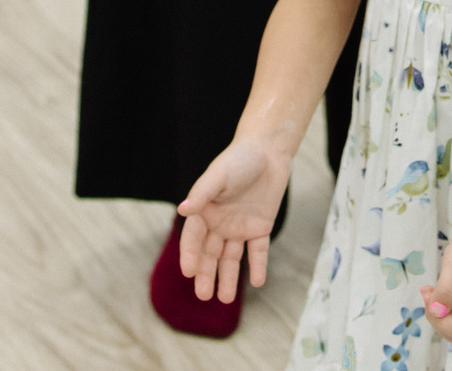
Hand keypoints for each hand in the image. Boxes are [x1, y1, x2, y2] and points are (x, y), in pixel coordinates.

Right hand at [175, 137, 290, 301]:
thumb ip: (202, 193)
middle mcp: (219, 223)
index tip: (188, 273)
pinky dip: (258, 266)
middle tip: (203, 296)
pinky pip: (258, 251)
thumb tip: (183, 209)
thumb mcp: (219, 175)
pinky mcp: (260, 227)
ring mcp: (240, 227)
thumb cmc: (238, 159)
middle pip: (210, 254)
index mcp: (204, 212)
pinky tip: (257, 282)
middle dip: (206, 274)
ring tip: (225, 299)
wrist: (268, 151)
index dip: (190, 255)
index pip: (194, 239)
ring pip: (231, 258)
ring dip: (228, 277)